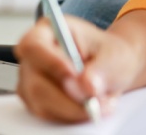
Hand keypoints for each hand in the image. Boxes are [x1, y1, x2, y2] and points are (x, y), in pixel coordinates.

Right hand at [13, 16, 141, 122]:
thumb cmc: (108, 54)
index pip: (34, 46)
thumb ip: (101, 68)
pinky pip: (48, 113)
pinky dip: (71, 114)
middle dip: (68, 96)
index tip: (73, 74)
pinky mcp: (36, 99)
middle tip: (95, 100)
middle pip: (35, 81)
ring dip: (73, 108)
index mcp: (49, 30)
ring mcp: (31, 79)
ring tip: (101, 102)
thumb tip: (86, 86)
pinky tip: (90, 106)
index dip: (50, 62)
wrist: (111, 69)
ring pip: (41, 102)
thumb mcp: (114, 54)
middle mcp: (34, 55)